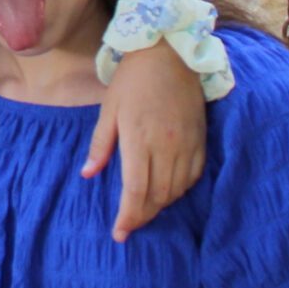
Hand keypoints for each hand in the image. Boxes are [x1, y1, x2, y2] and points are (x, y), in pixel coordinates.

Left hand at [82, 42, 207, 241]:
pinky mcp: (200, 141)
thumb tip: (88, 174)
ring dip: (160, 205)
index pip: (136, 190)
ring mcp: (186, 145)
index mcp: (139, 138)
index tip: (119, 232)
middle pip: (157, 196)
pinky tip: (168, 192)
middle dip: (142, 216)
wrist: (170, 55)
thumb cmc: (133, 80)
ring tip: (144, 210)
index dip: (128, 216)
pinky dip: (180, 190)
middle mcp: (166, 146)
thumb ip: (101, 144)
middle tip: (128, 226)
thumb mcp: (109, 108)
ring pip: (176, 190)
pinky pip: (193, 176)